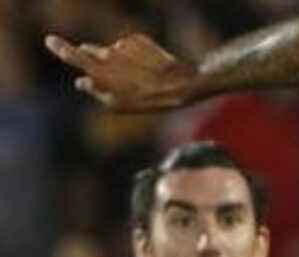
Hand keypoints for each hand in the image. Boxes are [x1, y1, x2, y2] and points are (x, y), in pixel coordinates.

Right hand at [44, 33, 197, 110]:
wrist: (178, 84)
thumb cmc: (146, 100)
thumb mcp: (117, 104)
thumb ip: (95, 91)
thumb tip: (80, 82)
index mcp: (99, 70)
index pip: (73, 55)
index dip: (60, 48)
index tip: (50, 40)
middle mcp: (108, 53)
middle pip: (90, 51)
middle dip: (93, 59)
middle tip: (108, 74)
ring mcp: (123, 44)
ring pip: (112, 50)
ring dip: (117, 60)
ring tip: (137, 77)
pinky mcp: (137, 39)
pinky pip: (129, 46)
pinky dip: (133, 55)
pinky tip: (148, 67)